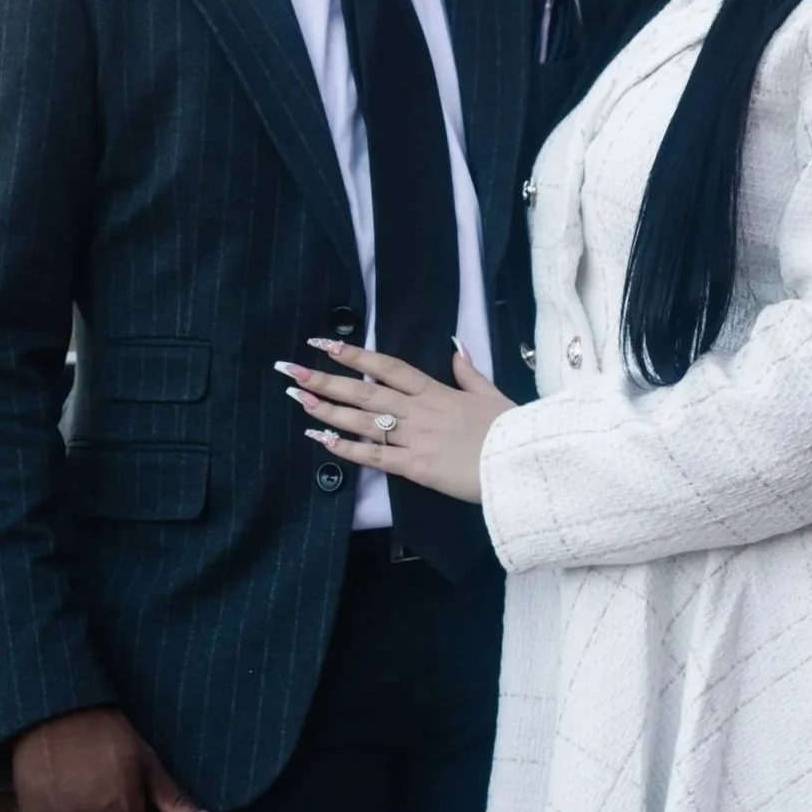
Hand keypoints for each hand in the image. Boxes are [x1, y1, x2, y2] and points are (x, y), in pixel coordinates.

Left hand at [276, 339, 513, 502]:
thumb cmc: (509, 430)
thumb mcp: (491, 394)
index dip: (356, 354)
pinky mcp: (416, 468)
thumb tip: (457, 347)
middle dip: (326, 379)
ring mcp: (415, 438)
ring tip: (298, 399)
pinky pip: (375, 457)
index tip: (325, 343)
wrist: (519, 464)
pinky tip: (322, 440)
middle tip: (292, 369)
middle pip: (365, 391)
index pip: (388, 366)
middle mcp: (419, 410)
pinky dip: (347, 449)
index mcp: (437, 391)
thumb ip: (469, 372)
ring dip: (327, 410)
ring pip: (363, 421)